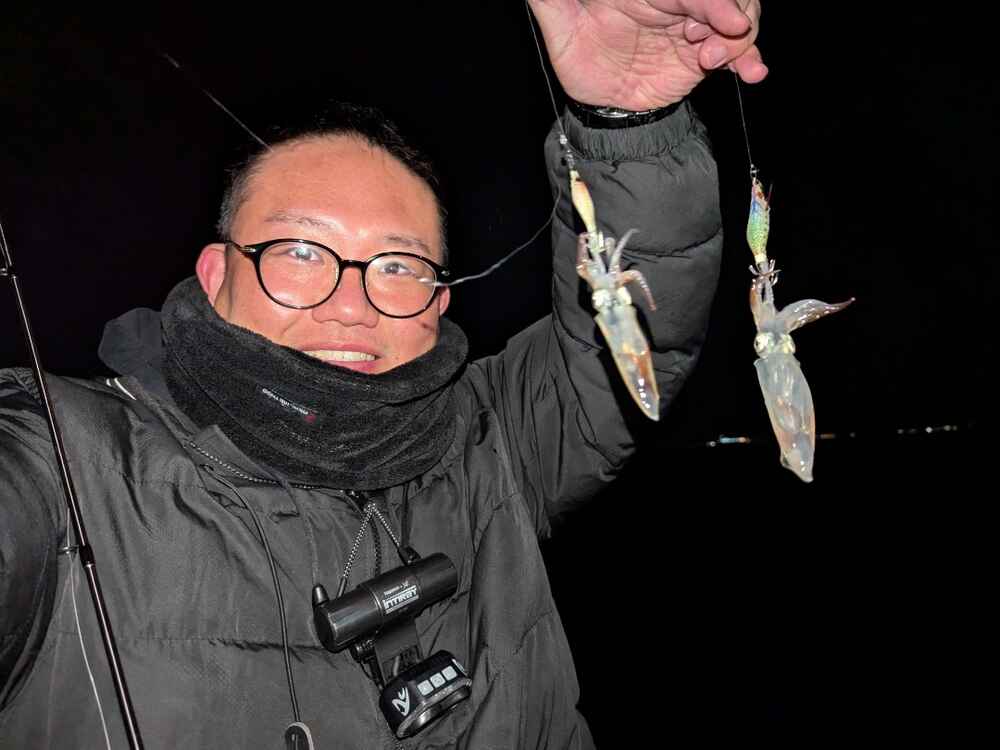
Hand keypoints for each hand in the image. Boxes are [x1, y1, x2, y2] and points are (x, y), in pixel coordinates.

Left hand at [527, 0, 765, 110]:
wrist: (601, 108)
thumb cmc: (581, 65)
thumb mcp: (562, 32)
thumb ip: (551, 2)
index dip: (712, 1)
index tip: (727, 19)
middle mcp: (675, 2)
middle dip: (733, 11)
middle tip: (718, 42)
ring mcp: (694, 25)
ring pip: (739, 13)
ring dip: (739, 36)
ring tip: (716, 60)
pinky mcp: (706, 53)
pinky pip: (739, 49)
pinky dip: (749, 58)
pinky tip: (752, 72)